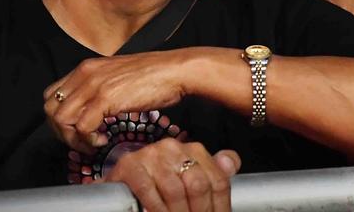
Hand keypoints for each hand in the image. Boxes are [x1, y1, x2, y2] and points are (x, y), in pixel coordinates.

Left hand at [45, 49, 198, 153]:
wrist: (175, 71)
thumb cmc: (153, 76)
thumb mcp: (117, 77)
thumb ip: (99, 88)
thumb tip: (91, 111)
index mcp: (86, 68)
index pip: (52, 94)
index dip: (58, 117)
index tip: (74, 129)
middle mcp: (85, 74)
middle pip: (50, 108)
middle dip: (61, 131)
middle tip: (79, 141)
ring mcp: (94, 85)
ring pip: (61, 119)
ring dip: (73, 138)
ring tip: (91, 143)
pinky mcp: (105, 98)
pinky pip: (82, 127)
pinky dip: (88, 140)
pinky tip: (102, 141)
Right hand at [101, 138, 239, 211]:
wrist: (122, 184)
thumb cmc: (159, 183)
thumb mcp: (188, 177)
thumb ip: (213, 172)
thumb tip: (231, 164)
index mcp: (194, 150)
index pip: (217, 180)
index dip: (220, 207)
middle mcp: (174, 148)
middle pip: (199, 185)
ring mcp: (151, 154)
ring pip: (175, 191)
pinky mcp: (130, 165)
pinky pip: (148, 190)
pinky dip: (156, 208)